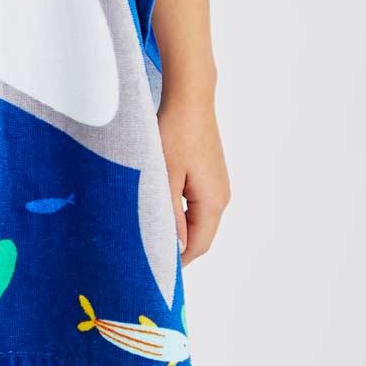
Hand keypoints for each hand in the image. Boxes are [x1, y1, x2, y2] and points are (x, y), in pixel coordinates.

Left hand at [158, 93, 230, 264]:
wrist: (190, 97)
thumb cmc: (175, 132)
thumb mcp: (166, 175)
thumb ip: (170, 213)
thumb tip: (174, 247)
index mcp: (213, 202)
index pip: (199, 245)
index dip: (177, 259)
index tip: (152, 267)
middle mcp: (220, 196)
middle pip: (199, 234)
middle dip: (175, 245)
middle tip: (144, 251)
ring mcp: (215, 184)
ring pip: (195, 218)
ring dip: (174, 226)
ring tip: (146, 230)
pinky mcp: (207, 173)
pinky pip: (194, 201)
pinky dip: (177, 209)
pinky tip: (155, 205)